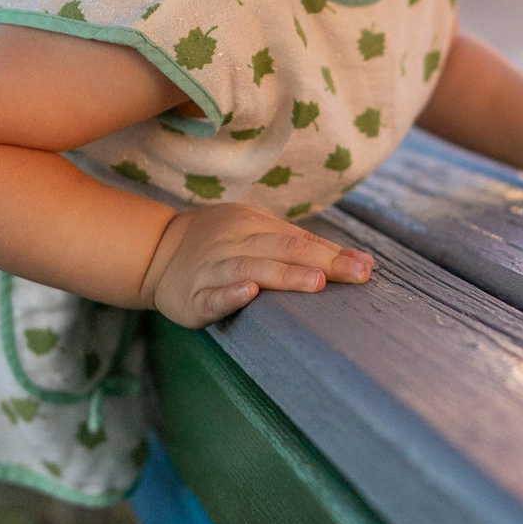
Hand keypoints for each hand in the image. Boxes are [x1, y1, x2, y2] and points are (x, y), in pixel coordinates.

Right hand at [139, 204, 374, 327]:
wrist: (156, 253)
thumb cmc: (220, 245)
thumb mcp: (256, 233)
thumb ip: (302, 246)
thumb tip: (360, 262)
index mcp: (254, 226)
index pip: (300, 240)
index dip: (334, 254)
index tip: (366, 268)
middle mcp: (236, 244)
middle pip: (282, 250)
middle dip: (321, 262)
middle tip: (354, 275)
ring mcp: (213, 269)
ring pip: (251, 269)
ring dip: (284, 275)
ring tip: (315, 282)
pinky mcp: (194, 297)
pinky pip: (213, 295)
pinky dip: (230, 293)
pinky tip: (249, 293)